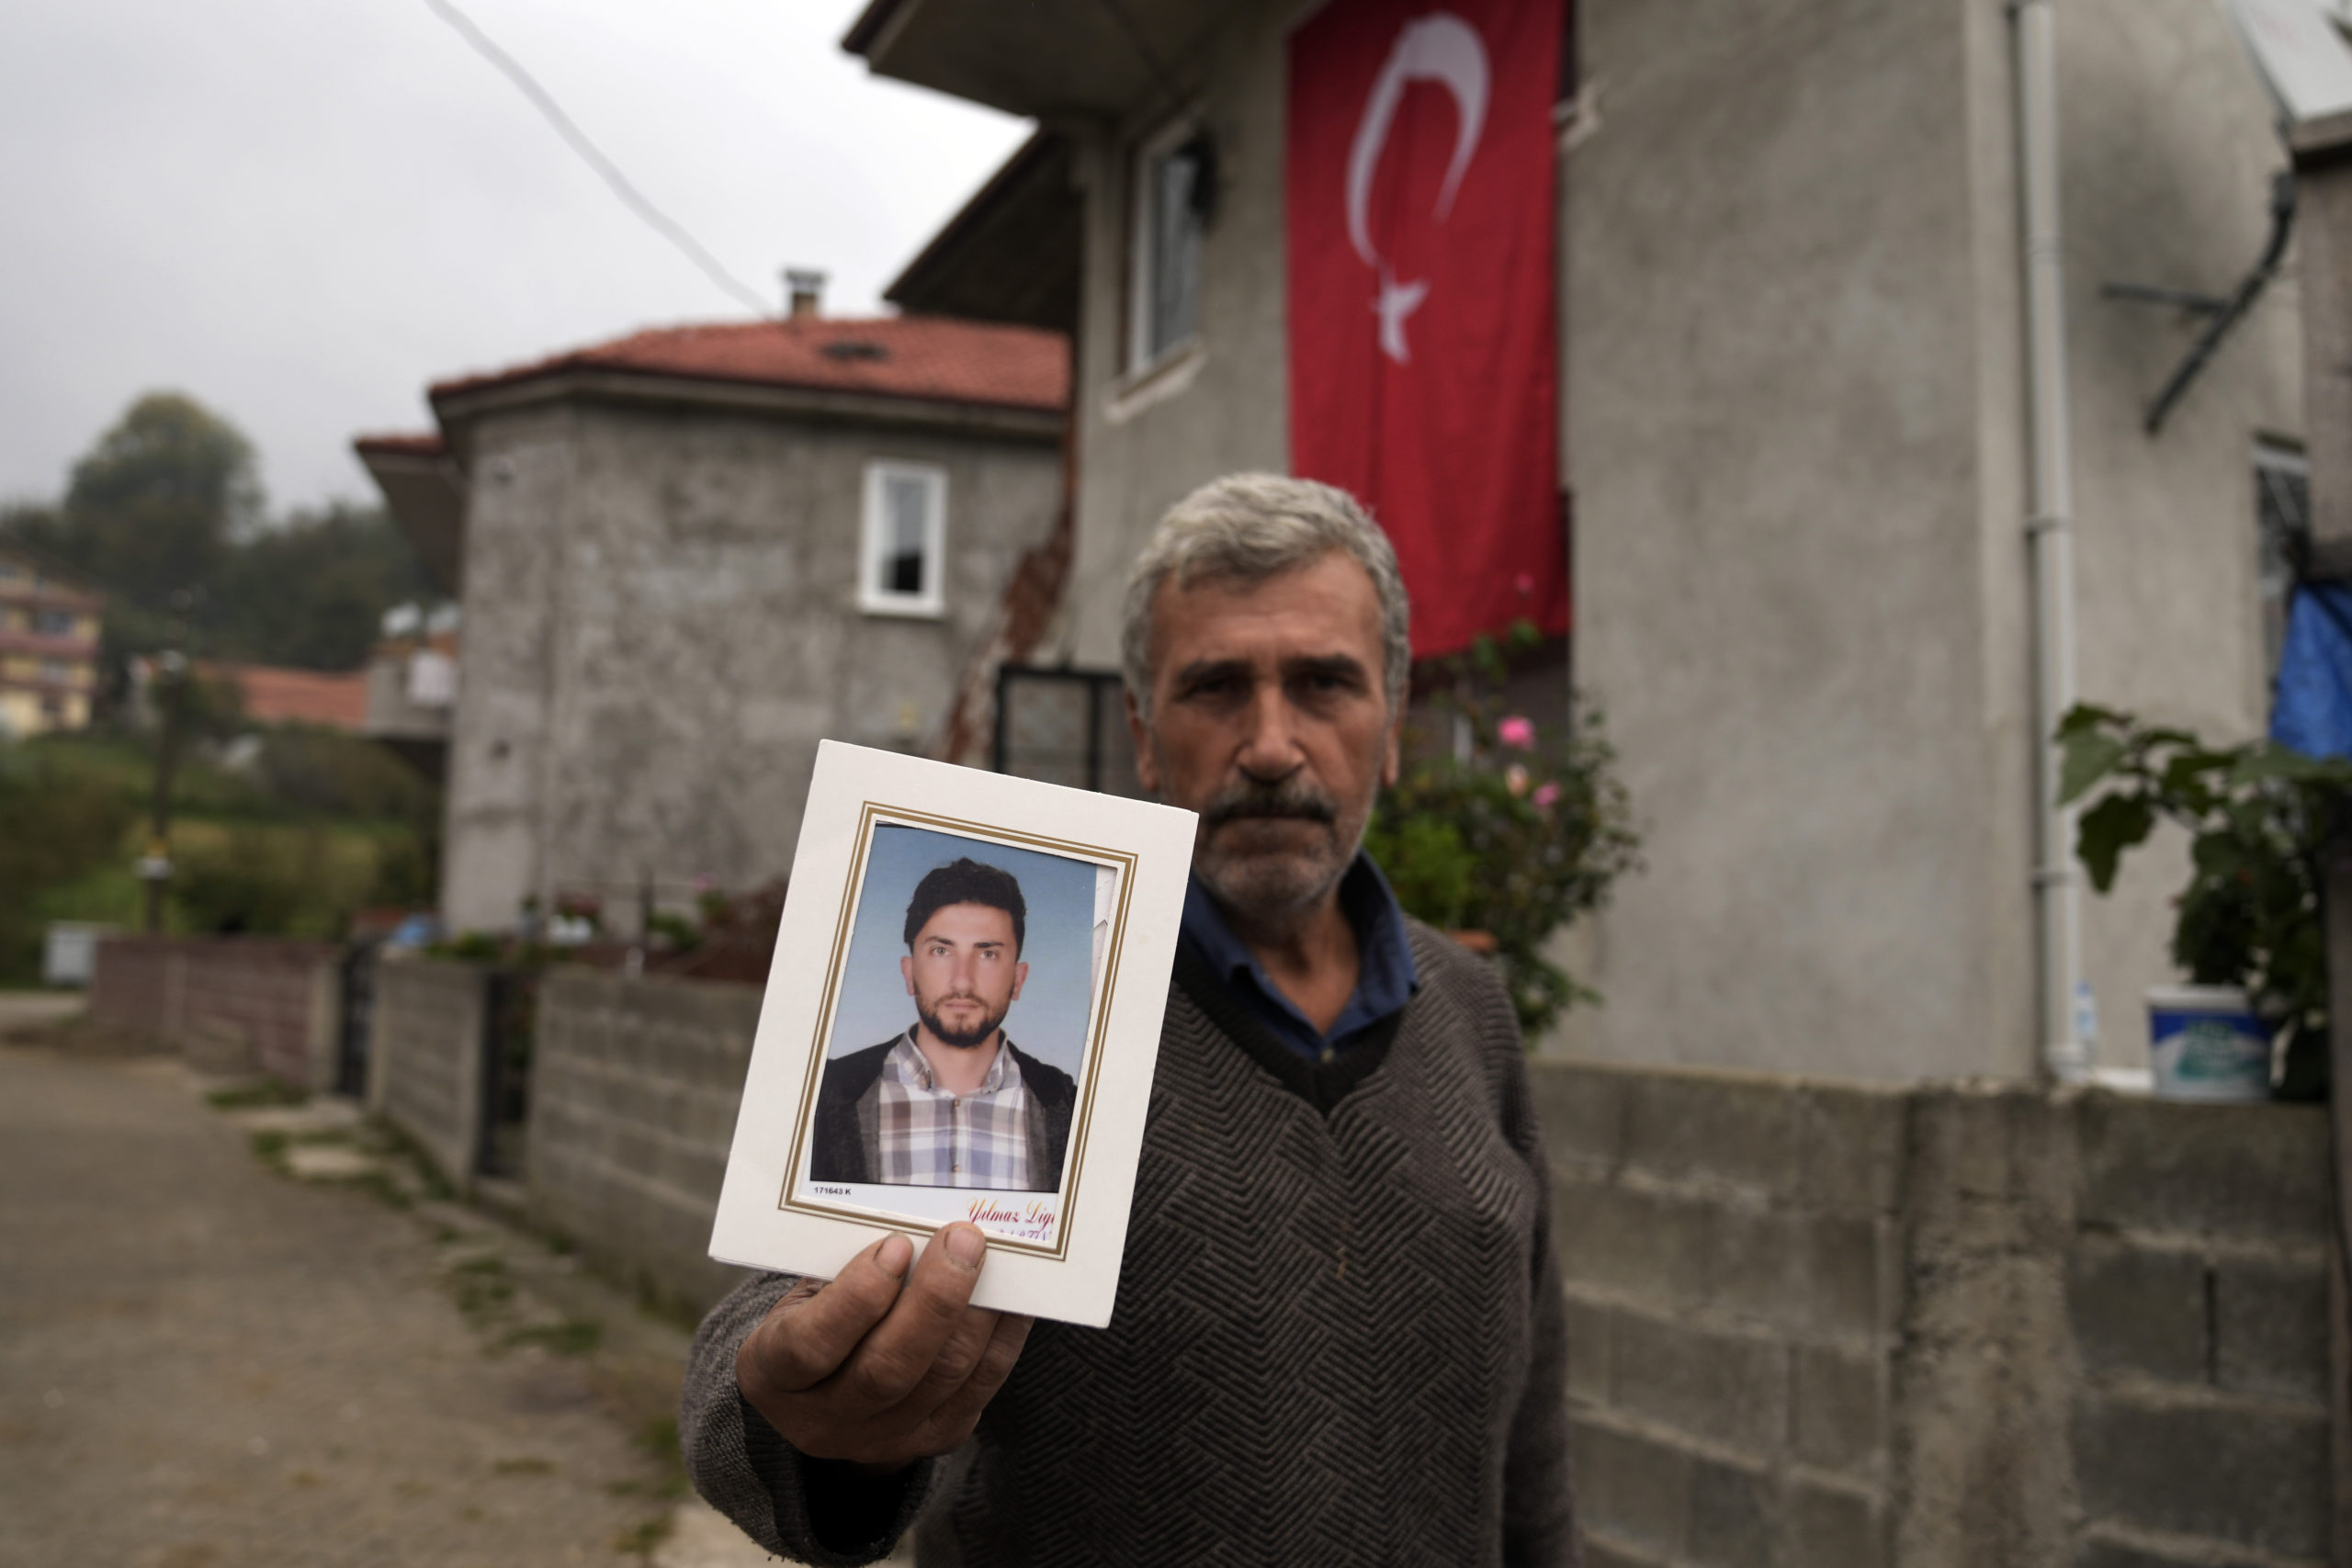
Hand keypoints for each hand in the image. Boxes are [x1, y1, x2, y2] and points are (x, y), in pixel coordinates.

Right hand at [735, 1223, 1032, 1472]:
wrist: (823, 1391)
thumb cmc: (815, 1317)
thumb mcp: (805, 1295)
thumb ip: (848, 1272)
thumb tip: (922, 1230)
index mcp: (774, 1375)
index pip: (812, 1345)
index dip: (857, 1295)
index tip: (896, 1242)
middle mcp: (823, 1420)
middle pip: (887, 1370)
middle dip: (934, 1299)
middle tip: (963, 1239)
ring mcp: (880, 1440)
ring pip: (940, 1379)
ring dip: (976, 1313)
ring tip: (992, 1258)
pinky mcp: (932, 1440)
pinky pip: (978, 1390)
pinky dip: (1001, 1338)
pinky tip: (1012, 1298)